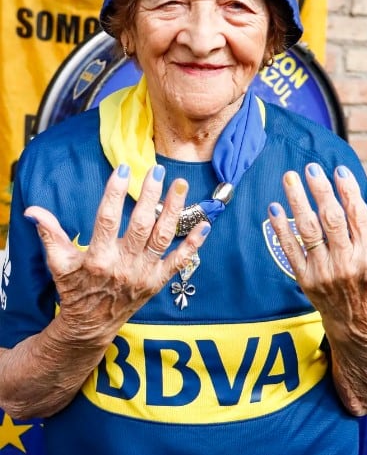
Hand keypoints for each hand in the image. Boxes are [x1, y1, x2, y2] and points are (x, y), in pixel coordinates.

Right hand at [24, 165, 209, 345]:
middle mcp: (123, 266)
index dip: (114, 193)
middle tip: (158, 171)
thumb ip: (50, 233)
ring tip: (181, 185)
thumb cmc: (75, 290)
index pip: (107, 219)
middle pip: (141, 225)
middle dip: (151, 196)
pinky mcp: (157, 282)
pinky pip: (179, 262)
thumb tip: (33, 210)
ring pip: (163, 238)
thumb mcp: (58, 263)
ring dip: (174, 210)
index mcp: (98, 258)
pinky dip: (193, 244)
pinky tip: (204, 224)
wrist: (91, 327)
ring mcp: (144, 274)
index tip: (123, 169)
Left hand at [268, 163, 366, 341]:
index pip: (358, 216)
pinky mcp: (305, 279)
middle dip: (320, 191)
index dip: (349, 192)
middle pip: (330, 220)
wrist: (355, 329)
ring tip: (289, 179)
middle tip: (310, 169)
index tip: (339, 171)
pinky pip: (290, 249)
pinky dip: (281, 228)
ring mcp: (323, 271)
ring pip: (308, 230)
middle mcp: (347, 262)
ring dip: (297, 202)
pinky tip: (274, 207)